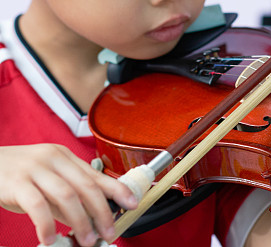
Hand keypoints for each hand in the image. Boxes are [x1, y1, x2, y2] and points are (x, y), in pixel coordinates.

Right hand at [0, 144, 137, 246]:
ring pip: (67, 195)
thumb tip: (88, 219)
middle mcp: (53, 159)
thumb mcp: (44, 182)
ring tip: (85, 240)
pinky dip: (47, 225)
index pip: (96, 174)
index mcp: (64, 157)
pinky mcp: (16, 183)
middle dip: (102, 211)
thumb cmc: (13, 176)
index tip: (133, 203)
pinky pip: (38, 205)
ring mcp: (34, 169)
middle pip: (86, 186)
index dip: (117, 189)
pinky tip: (49, 238)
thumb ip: (64, 199)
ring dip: (80, 221)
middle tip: (109, 232)